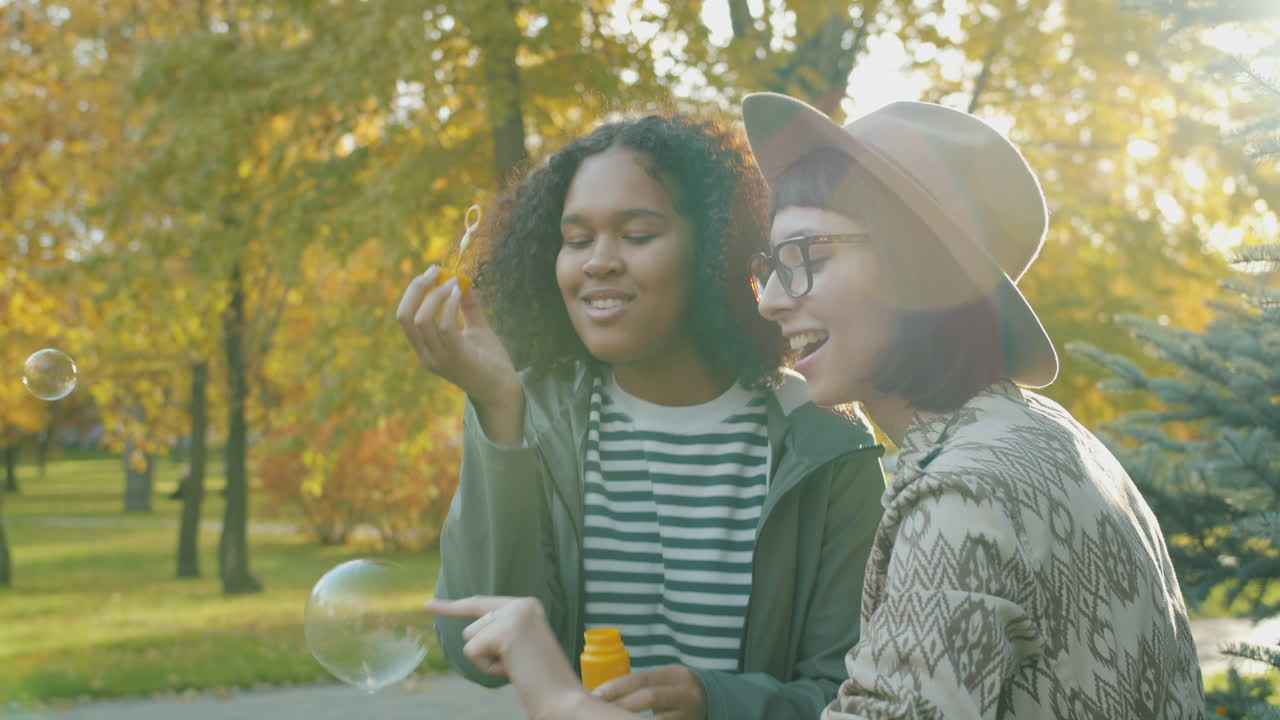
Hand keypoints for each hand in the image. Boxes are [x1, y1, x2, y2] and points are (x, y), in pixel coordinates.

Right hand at [395, 265, 517, 409]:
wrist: (503, 389)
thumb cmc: (489, 360)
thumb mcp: (476, 328)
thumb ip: (468, 307)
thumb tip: (464, 281)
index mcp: (424, 348)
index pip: (405, 316)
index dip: (414, 291)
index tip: (432, 271)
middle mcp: (425, 355)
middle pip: (405, 316)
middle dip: (417, 288)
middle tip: (435, 270)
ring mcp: (438, 358)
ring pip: (422, 320)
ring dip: (436, 295)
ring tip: (454, 283)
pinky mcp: (455, 358)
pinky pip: (444, 327)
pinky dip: (449, 306)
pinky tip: (459, 294)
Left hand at [428, 596, 589, 719]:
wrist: (562, 697)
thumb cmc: (541, 678)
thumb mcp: (521, 647)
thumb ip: (501, 632)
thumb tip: (472, 636)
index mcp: (528, 605)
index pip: (480, 603)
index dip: (451, 607)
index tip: (428, 605)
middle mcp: (521, 603)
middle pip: (472, 627)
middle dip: (483, 651)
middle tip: (516, 665)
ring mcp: (514, 615)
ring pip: (470, 639)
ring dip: (488, 660)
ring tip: (517, 667)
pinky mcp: (505, 631)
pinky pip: (473, 653)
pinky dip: (488, 668)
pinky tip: (512, 670)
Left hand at [594, 664, 707, 719]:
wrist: (712, 703)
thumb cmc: (676, 691)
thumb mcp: (665, 680)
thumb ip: (642, 684)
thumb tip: (603, 694)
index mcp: (676, 674)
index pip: (642, 679)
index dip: (617, 687)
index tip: (596, 695)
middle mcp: (686, 692)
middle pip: (649, 697)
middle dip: (621, 705)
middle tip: (599, 711)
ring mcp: (689, 713)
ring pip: (657, 719)